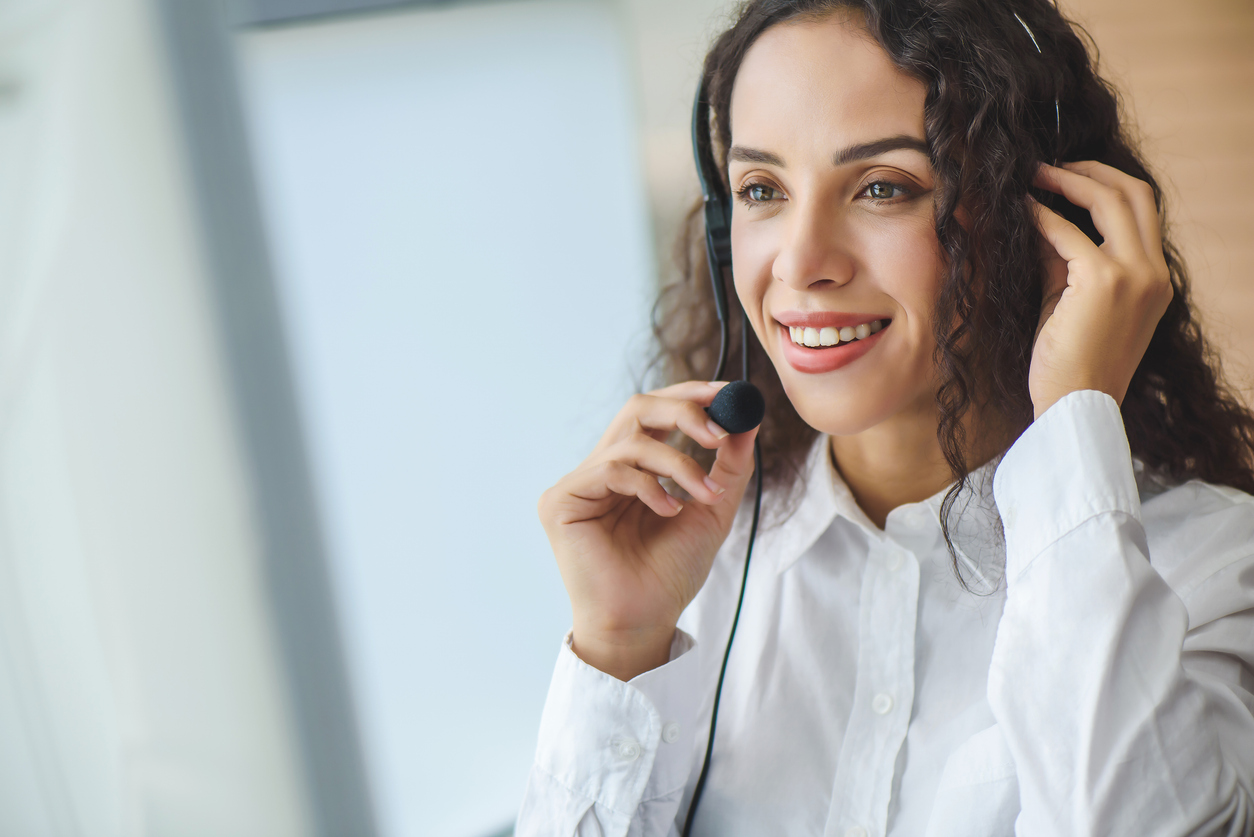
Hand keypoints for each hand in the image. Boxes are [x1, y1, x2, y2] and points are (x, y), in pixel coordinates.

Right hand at [537, 381, 758, 680]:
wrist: (643, 623)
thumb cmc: (669, 574)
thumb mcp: (710, 510)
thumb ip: (727, 466)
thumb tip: (748, 418)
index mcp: (633, 467)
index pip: (655, 413)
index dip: (688, 396)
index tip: (728, 392)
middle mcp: (602, 468)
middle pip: (637, 408)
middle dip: (683, 411)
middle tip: (718, 430)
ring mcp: (579, 484)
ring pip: (631, 440)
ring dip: (678, 463)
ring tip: (704, 494)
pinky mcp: (560, 501)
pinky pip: (610, 469)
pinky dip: (648, 485)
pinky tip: (668, 512)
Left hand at [1028, 161, 1172, 418]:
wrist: (1074, 405)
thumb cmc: (1069, 361)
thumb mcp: (1072, 300)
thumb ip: (1065, 260)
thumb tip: (1042, 218)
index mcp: (1156, 279)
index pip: (1142, 211)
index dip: (1105, 184)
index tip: (1067, 177)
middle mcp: (1155, 273)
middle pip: (1136, 192)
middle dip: (1091, 170)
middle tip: (1049, 165)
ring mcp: (1135, 276)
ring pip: (1111, 200)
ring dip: (1068, 180)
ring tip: (1033, 174)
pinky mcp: (1104, 282)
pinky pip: (1070, 233)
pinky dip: (1043, 215)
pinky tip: (1022, 209)